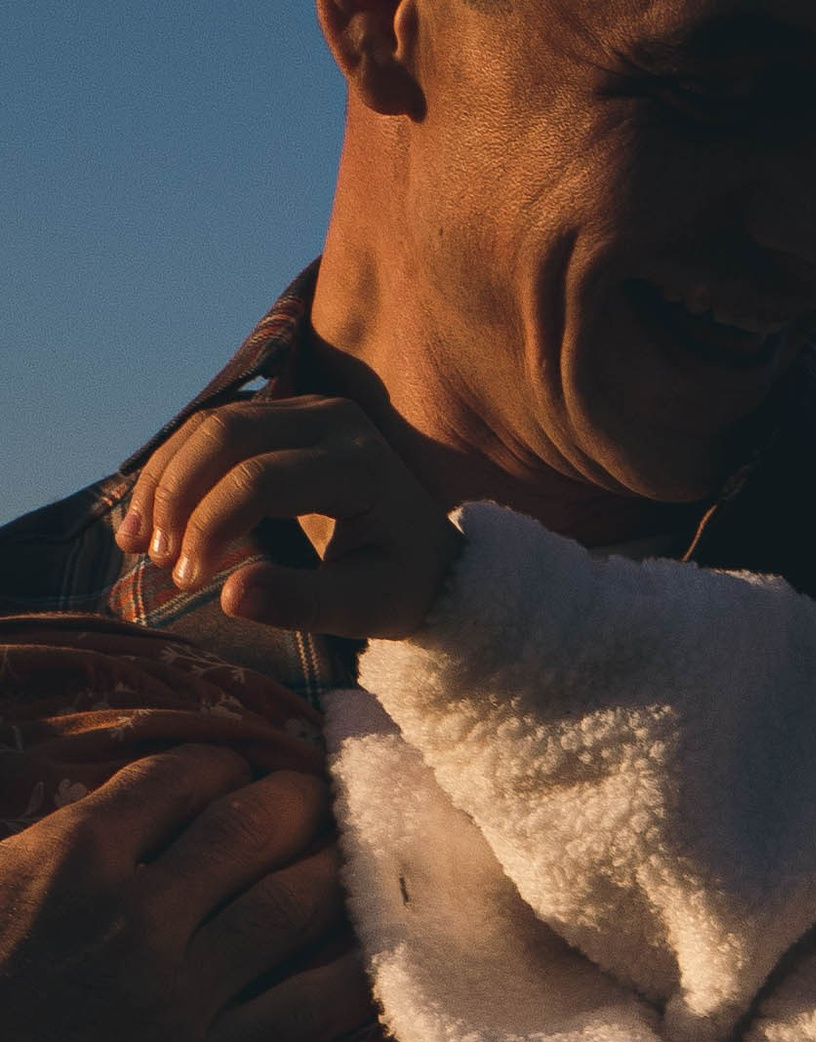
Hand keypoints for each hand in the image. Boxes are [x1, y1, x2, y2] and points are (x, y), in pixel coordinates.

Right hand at [0, 753, 371, 1041]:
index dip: (225, 763)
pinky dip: (355, 974)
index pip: (178, 777)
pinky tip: (384, 951)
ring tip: (352, 855)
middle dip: (297, 800)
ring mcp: (179, 990)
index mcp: (73, 851)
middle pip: (250, 829)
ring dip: (334, 869)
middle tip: (320, 797)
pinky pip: (307, 1009)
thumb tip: (107, 803)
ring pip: (289, 905)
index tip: (243, 769)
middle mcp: (138, 910)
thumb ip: (50, 835)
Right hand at [115, 394, 461, 646]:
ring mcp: (306, 409)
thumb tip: (229, 599)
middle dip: (177, 493)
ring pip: (211, 425)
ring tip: (134, 542)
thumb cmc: (404, 589)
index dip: (212, 524)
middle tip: (151, 556)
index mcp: (359, 463)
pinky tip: (148, 514)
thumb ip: (303, 603)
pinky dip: (176, 469)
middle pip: (227, 434)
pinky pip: (214, 430)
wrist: (432, 560)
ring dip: (164, 479)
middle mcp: (332, 419)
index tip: (185, 578)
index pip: (262, 480)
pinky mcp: (283, 416)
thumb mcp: (367, 609)